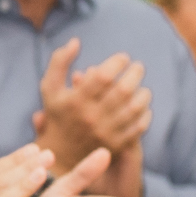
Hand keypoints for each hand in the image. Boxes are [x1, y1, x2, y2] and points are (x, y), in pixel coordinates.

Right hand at [33, 39, 152, 171]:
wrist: (60, 154)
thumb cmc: (58, 115)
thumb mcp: (50, 88)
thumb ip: (59, 62)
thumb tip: (76, 41)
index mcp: (75, 101)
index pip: (104, 76)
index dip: (118, 62)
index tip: (123, 58)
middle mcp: (91, 117)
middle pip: (123, 90)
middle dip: (135, 73)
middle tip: (138, 67)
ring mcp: (106, 133)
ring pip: (135, 108)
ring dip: (143, 93)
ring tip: (142, 87)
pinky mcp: (116, 145)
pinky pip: (139, 127)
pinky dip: (145, 114)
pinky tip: (142, 107)